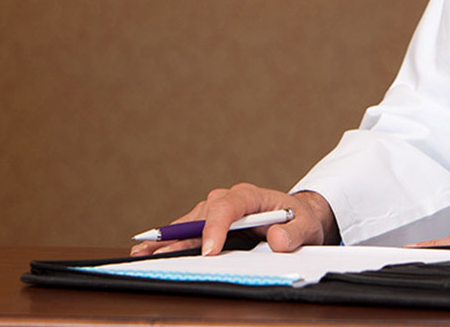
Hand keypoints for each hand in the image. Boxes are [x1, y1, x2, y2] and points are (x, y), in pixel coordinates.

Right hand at [130, 183, 339, 256]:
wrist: (296, 217)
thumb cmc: (300, 220)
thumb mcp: (306, 228)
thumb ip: (294, 235)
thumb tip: (277, 240)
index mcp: (250, 195)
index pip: (228, 207)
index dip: (215, 228)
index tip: (208, 251)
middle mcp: (228, 199)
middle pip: (201, 215)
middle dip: (179, 235)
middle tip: (157, 253)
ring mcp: (215, 209)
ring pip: (189, 223)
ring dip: (167, 238)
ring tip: (142, 252)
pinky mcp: (209, 222)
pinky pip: (188, 230)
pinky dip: (170, 241)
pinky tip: (149, 250)